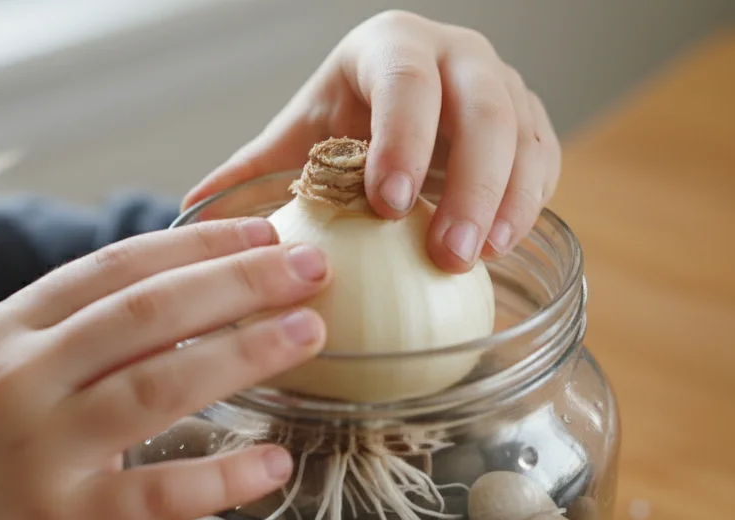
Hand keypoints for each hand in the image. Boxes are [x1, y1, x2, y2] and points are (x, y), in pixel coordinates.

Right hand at [0, 218, 329, 519]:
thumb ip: (50, 346)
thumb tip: (150, 315)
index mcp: (2, 333)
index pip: (116, 268)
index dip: (198, 246)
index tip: (260, 234)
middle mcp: (20, 377)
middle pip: (153, 310)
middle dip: (243, 281)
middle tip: (312, 265)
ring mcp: (40, 450)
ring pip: (165, 383)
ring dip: (249, 353)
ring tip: (311, 333)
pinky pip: (160, 492)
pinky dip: (224, 476)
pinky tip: (274, 464)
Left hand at [183, 10, 561, 272]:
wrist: (396, 109)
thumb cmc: (343, 121)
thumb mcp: (298, 135)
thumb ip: (253, 170)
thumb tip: (189, 210)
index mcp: (393, 46)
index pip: (407, 84)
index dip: (403, 140)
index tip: (389, 204)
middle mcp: (458, 55)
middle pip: (483, 108)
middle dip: (469, 182)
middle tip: (446, 252)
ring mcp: (504, 87)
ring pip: (525, 134)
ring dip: (508, 200)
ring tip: (479, 258)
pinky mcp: (532, 126)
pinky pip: (544, 160)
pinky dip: (530, 203)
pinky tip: (503, 247)